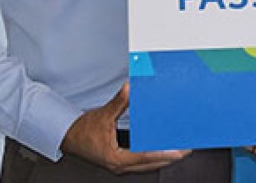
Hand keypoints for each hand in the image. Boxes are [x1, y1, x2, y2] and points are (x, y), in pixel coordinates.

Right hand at [60, 83, 190, 173]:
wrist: (68, 139)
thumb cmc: (82, 131)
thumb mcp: (103, 115)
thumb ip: (118, 103)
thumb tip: (129, 89)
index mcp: (116, 158)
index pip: (146, 157)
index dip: (165, 153)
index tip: (180, 151)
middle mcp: (120, 166)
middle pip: (151, 164)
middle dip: (170, 158)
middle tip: (187, 149)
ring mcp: (120, 167)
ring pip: (148, 166)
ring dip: (164, 159)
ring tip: (179, 150)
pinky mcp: (120, 165)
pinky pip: (142, 164)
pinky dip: (154, 158)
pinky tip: (162, 151)